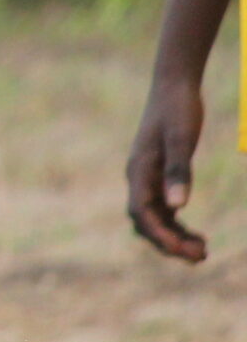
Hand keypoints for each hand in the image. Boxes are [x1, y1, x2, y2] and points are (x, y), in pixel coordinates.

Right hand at [129, 76, 209, 261]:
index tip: (185, 250)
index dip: (161, 235)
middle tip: (201, 256)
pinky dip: (177, 225)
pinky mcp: (158, 175)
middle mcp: (138, 178)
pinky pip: (163, 209)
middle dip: (169, 243)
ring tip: (203, 250)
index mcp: (139, 170)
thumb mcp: (181, 139)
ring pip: (155, 219)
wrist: (173, 85)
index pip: (142, 213)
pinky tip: (195, 232)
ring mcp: (147, 178)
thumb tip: (178, 206)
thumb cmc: (177, 109)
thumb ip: (178, 172)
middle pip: (146, 222)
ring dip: (174, 237)